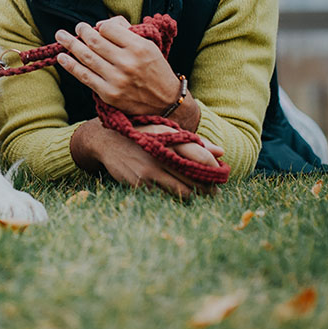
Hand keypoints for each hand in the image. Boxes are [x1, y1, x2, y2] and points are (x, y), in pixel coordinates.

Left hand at [55, 16, 199, 129]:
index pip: (109, 29)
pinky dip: (71, 66)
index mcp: (138, 47)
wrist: (166, 102)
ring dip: (70, 44)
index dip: (100, 26)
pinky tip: (62, 58)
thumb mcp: (149, 45)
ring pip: (87, 57)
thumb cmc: (155, 70)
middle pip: (95, 41)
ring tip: (60, 36)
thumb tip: (101, 24)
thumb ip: (127, 32)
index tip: (97, 27)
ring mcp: (116, 79)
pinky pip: (85, 77)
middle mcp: (126, 62)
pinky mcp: (109, 93)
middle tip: (77, 27)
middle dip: (82, 31)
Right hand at [70, 118, 223, 198]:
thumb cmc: (141, 134)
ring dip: (193, 195)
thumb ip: (193, 142)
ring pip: (183, 191)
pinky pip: (164, 196)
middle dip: (208, 188)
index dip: (214, 170)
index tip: (221, 176)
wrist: (106, 141)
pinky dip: (173, 197)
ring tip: (199, 195)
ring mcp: (150, 171)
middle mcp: (161, 154)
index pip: (200, 157)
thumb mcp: (164, 131)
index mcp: (169, 138)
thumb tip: (221, 152)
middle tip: (214, 192)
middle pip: (195, 178)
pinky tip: (177, 195)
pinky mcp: (140, 184)